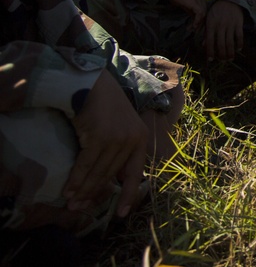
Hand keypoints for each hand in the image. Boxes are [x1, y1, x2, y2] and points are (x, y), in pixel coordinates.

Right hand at [64, 69, 147, 217]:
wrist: (94, 86)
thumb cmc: (106, 109)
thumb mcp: (121, 129)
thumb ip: (121, 152)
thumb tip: (114, 181)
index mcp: (140, 140)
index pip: (135, 173)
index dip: (128, 195)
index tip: (121, 214)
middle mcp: (132, 140)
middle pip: (110, 176)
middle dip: (93, 194)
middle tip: (79, 209)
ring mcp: (117, 139)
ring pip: (97, 172)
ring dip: (82, 190)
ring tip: (71, 202)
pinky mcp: (100, 137)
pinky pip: (86, 165)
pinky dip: (76, 179)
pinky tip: (68, 190)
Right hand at [158, 0, 206, 29]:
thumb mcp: (184, 2)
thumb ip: (190, 9)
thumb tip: (194, 18)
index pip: (204, 8)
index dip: (200, 18)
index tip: (194, 25)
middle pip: (205, 11)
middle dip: (200, 22)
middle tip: (194, 30)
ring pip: (203, 14)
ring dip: (198, 24)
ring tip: (191, 29)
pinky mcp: (195, 1)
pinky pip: (200, 14)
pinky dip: (197, 21)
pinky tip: (192, 26)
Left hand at [204, 0, 244, 61]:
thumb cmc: (217, 11)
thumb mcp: (209, 19)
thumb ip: (206, 32)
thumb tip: (203, 45)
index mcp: (211, 25)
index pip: (209, 42)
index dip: (210, 52)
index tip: (211, 60)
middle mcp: (220, 26)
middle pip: (221, 44)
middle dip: (222, 55)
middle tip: (223, 61)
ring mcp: (230, 25)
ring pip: (230, 42)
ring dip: (230, 53)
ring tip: (230, 59)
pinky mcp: (238, 24)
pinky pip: (239, 36)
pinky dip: (239, 44)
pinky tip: (238, 49)